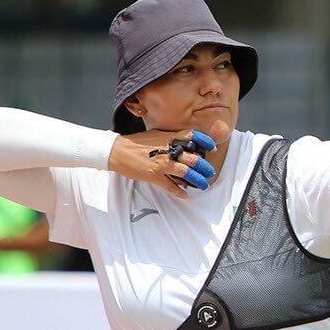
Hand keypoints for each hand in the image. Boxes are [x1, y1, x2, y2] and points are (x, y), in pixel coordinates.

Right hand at [107, 123, 225, 197]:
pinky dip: (179, 192)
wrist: (118, 151)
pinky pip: (170, 186)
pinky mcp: (154, 175)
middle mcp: (168, 150)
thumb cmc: (138, 143)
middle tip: (210, 172)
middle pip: (193, 158)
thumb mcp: (157, 135)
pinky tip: (185, 194)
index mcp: (169, 137)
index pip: (193, 136)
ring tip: (202, 185)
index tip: (212, 148)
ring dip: (197, 180)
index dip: (205, 142)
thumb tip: (186, 143)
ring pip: (186, 173)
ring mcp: (161, 163)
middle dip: (205, 167)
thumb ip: (172, 138)